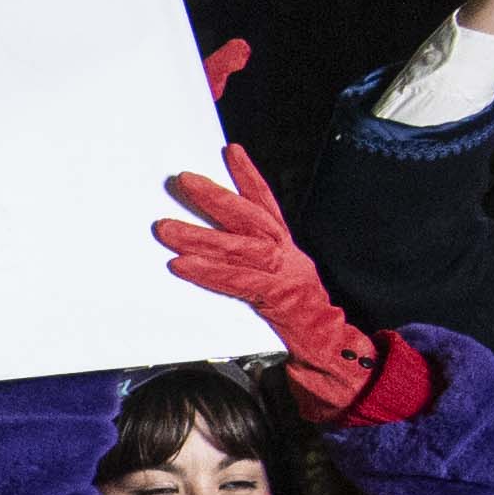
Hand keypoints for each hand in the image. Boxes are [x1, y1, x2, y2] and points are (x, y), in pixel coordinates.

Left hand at [152, 133, 383, 414]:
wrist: (327, 345)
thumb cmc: (293, 311)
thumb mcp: (276, 276)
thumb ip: (247, 258)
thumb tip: (203, 242)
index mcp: (285, 244)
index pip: (266, 201)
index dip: (248, 175)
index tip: (230, 150)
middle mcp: (286, 253)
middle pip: (249, 217)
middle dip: (215, 196)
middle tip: (184, 179)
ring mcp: (283, 275)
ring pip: (239, 249)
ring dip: (199, 236)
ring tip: (166, 228)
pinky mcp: (275, 300)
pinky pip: (236, 282)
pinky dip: (207, 272)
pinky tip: (181, 264)